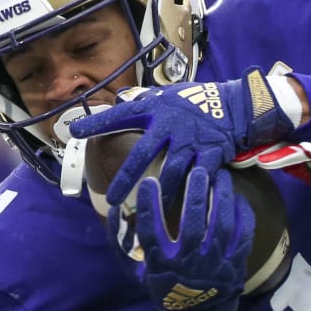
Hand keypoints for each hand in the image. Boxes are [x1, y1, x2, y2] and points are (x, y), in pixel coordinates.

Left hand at [71, 68, 292, 211]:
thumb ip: (144, 103)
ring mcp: (191, 143)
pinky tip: (180, 214)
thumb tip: (120, 103)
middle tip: (111, 199)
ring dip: (157, 196)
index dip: (98, 124)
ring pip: (170, 174)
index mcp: (156, 111)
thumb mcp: (168, 95)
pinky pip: (198, 180)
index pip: (122, 116)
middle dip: (125, 179)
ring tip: (145, 215)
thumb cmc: (197, 101)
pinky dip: (189, 197)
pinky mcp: (210, 156)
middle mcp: (170, 127)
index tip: (74, 132)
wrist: (236, 106)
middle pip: (142, 156)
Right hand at [120, 165, 253, 310]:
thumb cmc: (164, 291)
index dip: (148, 204)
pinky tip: (236, 196)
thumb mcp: (136, 272)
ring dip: (221, 195)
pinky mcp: (236, 265)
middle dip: (195, 190)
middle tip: (195, 169)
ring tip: (220, 174)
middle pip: (193, 220)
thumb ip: (120, 242)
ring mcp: (216, 265)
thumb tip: (114, 209)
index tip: (149, 181)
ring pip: (222, 223)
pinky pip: (243, 233)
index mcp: (162, 266)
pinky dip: (241, 212)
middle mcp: (189, 264)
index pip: (151, 230)